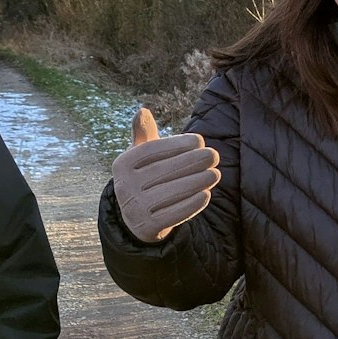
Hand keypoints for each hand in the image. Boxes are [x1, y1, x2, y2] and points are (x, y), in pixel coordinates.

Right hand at [113, 106, 218, 242]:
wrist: (139, 218)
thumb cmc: (147, 177)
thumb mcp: (142, 156)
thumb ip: (144, 135)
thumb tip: (142, 111)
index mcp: (122, 165)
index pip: (151, 151)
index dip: (177, 144)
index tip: (200, 140)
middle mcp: (124, 186)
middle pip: (163, 172)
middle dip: (192, 162)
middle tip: (214, 155)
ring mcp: (134, 208)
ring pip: (171, 193)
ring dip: (196, 182)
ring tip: (215, 174)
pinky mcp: (147, 227)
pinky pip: (173, 214)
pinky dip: (191, 205)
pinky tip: (206, 194)